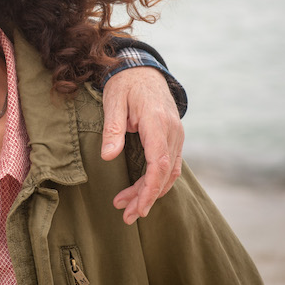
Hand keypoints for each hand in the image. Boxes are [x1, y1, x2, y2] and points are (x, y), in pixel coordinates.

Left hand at [101, 66, 183, 223]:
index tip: (137, 207)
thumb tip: (108, 157)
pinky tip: (141, 192)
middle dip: (146, 197)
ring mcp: (176, 135)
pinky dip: (157, 181)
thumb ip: (112, 129)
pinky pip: (169, 165)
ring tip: (128, 208)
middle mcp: (172, 131)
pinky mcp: (173, 138)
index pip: (159, 163)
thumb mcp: (113, 101)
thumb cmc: (124, 84)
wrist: (142, 68)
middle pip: (164, 173)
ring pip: (168, 172)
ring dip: (150, 192)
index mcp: (157, 122)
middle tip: (126, 215)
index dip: (149, 189)